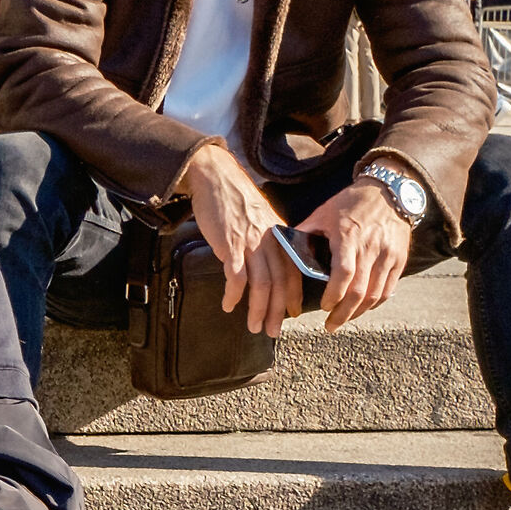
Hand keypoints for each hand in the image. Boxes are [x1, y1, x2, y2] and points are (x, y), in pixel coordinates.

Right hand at [181, 142, 297, 337]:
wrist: (216, 178)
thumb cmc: (234, 199)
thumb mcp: (259, 219)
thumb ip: (266, 240)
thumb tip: (265, 263)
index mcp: (279, 236)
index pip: (293, 271)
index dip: (294, 295)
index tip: (293, 314)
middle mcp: (269, 241)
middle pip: (279, 283)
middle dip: (277, 311)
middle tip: (272, 331)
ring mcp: (250, 243)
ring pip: (261, 284)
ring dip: (258, 309)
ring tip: (253, 326)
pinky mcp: (230, 244)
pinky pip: (236, 276)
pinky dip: (234, 294)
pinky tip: (229, 305)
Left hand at [297, 179, 413, 329]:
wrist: (390, 190)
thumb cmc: (350, 203)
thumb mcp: (323, 213)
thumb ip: (303, 233)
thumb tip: (280, 251)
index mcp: (348, 237)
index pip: (344, 274)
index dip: (334, 295)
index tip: (324, 307)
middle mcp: (371, 247)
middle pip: (360, 291)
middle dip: (343, 313)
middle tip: (330, 326)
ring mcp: (388, 254)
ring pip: (376, 294)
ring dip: (358, 312)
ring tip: (343, 320)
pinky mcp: (400, 258)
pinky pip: (389, 288)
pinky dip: (375, 303)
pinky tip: (362, 309)